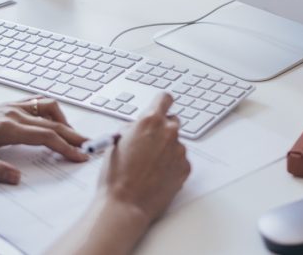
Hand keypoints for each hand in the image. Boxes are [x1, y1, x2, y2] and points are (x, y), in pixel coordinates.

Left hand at [0, 94, 88, 183]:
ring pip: (48, 107)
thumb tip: (16, 177)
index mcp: (5, 128)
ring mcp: (11, 106)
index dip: (66, 147)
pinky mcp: (7, 105)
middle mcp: (12, 113)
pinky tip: (54, 121)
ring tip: (73, 137)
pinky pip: (37, 102)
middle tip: (91, 147)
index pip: (45, 136)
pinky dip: (52, 111)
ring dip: (65, 120)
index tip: (81, 156)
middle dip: (74, 135)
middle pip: (53, 122)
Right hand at [99, 93, 190, 224]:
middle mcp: (168, 131)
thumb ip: (133, 129)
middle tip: (149, 144)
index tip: (160, 108)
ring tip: (148, 167)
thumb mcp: (116, 142)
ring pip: (175, 143)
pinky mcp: (185, 167)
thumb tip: (137, 127)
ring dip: (166, 150)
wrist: (125, 204)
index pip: (164, 99)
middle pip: (172, 121)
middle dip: (162, 129)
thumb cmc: (116, 176)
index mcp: (150, 121)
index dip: (161, 103)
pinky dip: (171, 165)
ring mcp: (179, 150)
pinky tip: (156, 176)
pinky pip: (180, 160)